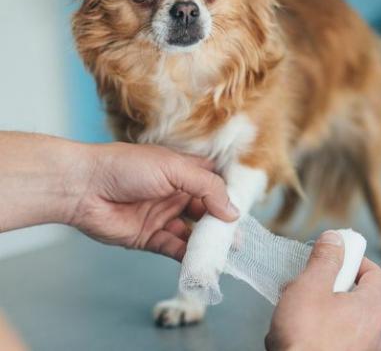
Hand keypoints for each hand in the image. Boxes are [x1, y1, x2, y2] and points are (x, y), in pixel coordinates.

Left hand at [0, 133, 238, 260]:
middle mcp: (176, 193)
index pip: (213, 184)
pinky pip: (174, 248)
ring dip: (206, 244)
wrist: (83, 187)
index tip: (244, 212)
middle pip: (206, 211)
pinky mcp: (149, 237)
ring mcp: (163, 216)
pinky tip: (199, 264)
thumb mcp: (174, 168)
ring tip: (222, 256)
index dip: (228, 196)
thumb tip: (233, 212)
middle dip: (221, 226)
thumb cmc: (128, 168)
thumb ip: (207, 188)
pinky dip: (187, 257)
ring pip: (192, 232)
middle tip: (237, 242)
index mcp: (183, 171)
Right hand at [265, 231, 380, 350]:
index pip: (376, 273)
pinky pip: (331, 334)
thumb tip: (335, 239)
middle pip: (355, 293)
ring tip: (293, 306)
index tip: (335, 254)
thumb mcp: (311, 285)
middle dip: (327, 282)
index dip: (355, 259)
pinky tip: (293, 328)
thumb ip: (325, 259)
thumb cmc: (305, 336)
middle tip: (306, 281)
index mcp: (371, 309)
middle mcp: (372, 332)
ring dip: (316, 304)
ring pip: (339, 314)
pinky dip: (314, 326)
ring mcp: (358, 350)